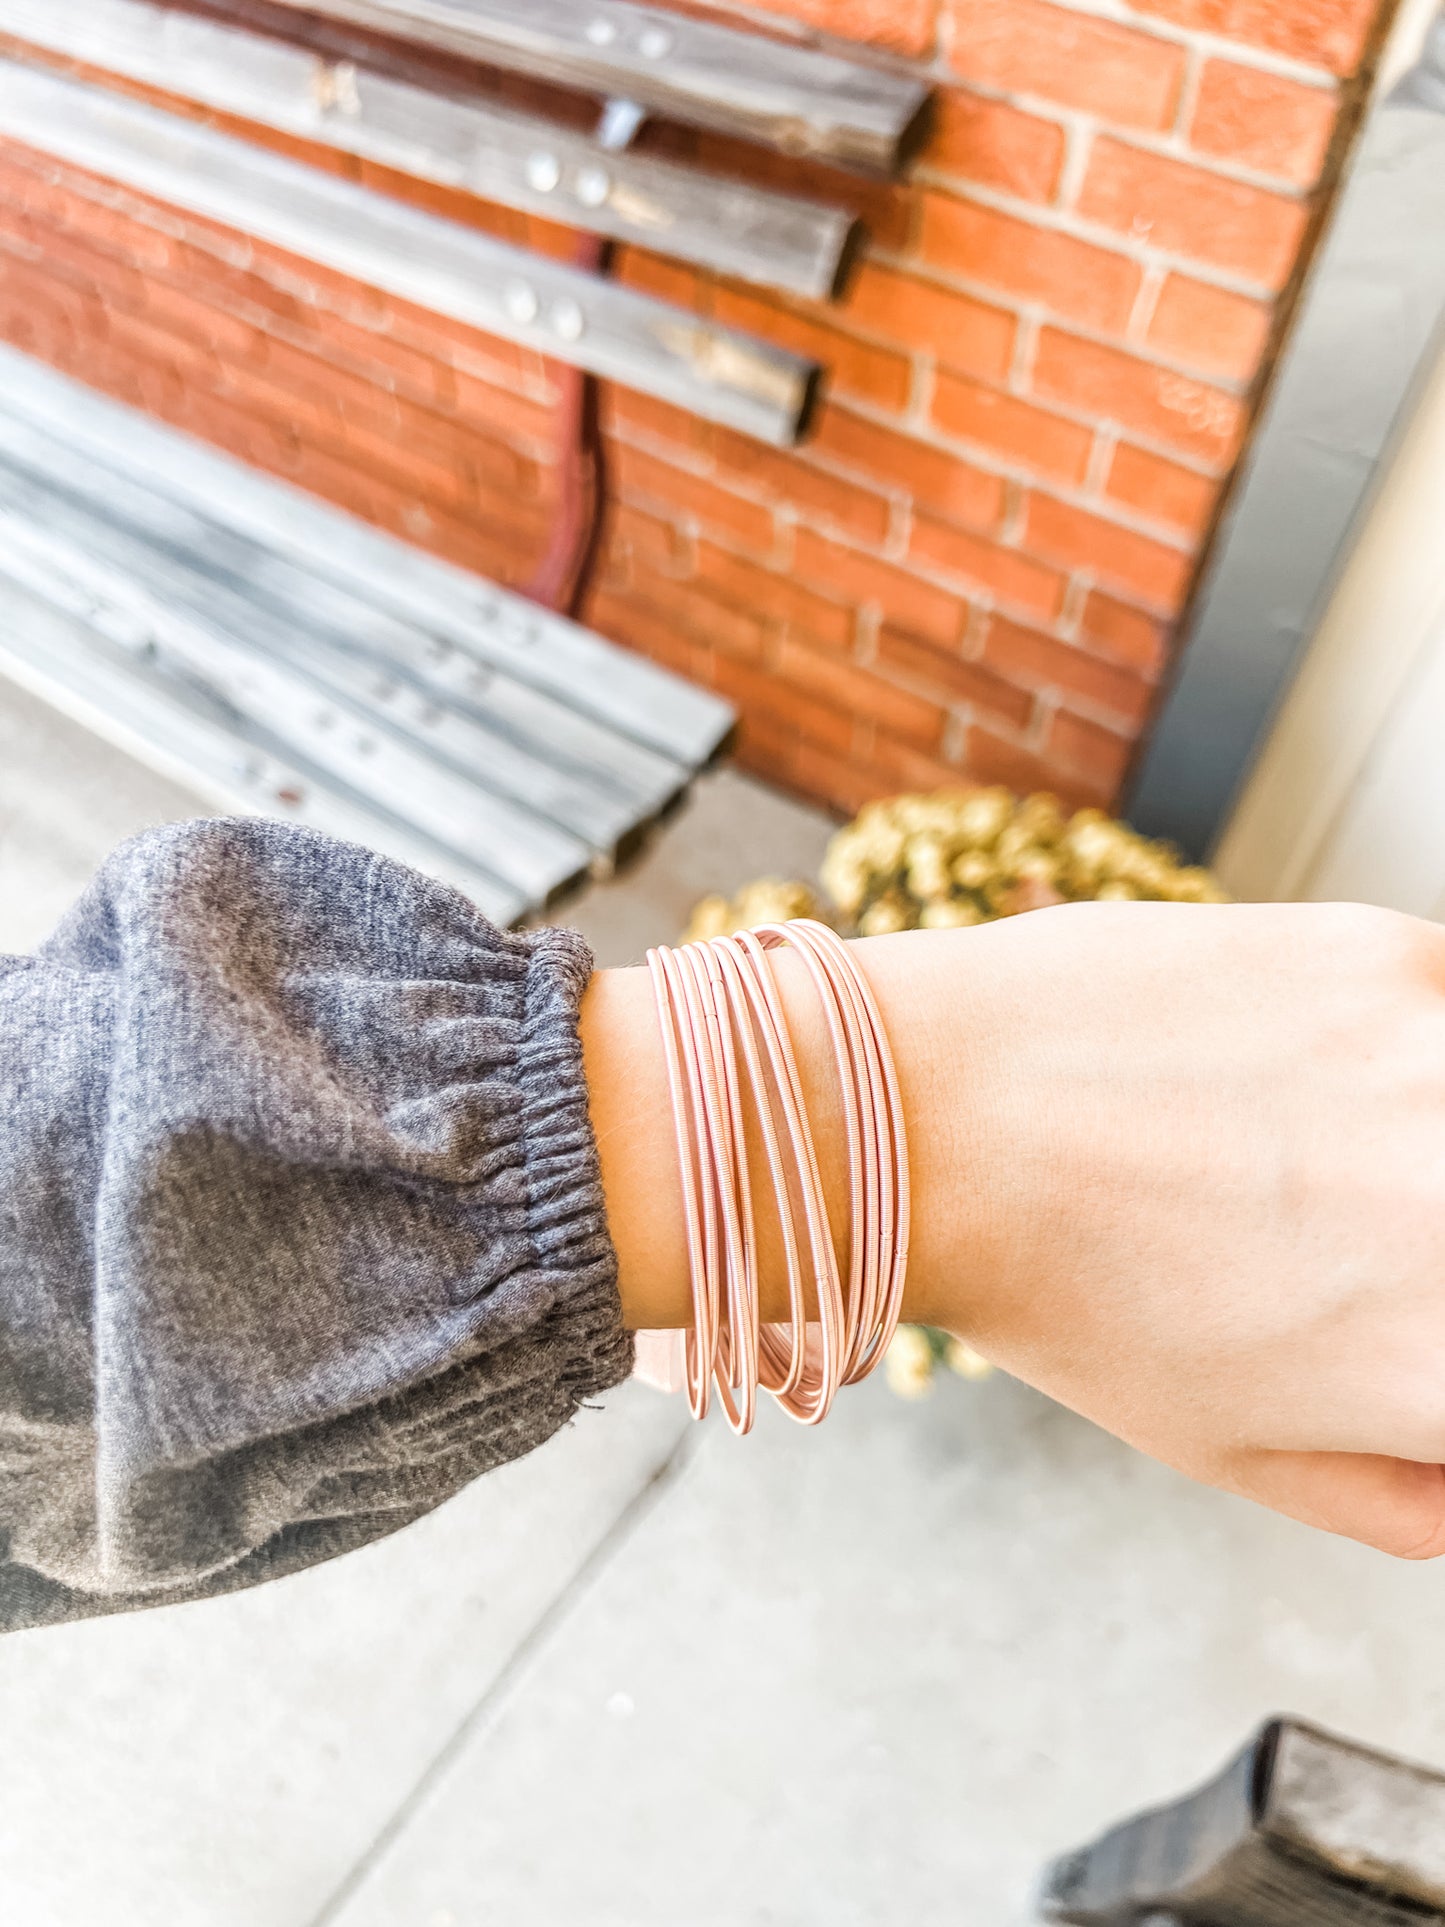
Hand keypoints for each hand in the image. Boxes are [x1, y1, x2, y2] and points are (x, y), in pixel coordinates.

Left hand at [876, 900, 1444, 1557]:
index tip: (1395, 1297)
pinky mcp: (1397, 957)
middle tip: (1345, 1219)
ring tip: (1308, 1146)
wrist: (934, 1120)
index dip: (1428, 1326)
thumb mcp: (1238, 1450)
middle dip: (1422, 1233)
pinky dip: (1402, 1043)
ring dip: (1420, 1133)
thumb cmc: (1064, 1291)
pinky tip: (1289, 1064)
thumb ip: (1409, 1494)